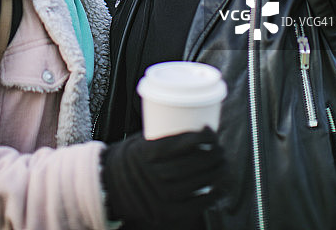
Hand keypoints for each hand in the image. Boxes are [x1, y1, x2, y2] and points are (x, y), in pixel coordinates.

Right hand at [101, 126, 226, 225]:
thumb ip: (166, 136)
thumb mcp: (143, 140)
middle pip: (187, 165)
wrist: (112, 184)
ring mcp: (156, 196)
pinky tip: (220, 188)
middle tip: (220, 148)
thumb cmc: (135, 157)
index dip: (198, 137)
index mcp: (144, 153)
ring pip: (192, 184)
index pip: (176, 144)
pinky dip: (209, 197)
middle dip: (211, 155)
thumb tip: (199, 123)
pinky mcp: (164, 212)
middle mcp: (149, 175)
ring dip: (214, 174)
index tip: (209, 130)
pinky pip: (191, 206)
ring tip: (223, 165)